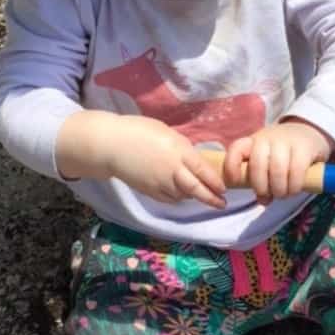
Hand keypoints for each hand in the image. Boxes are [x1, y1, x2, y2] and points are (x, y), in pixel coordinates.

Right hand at [56, 111, 225, 208]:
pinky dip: (177, 197)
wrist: (110, 145)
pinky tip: (180, 193)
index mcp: (178, 151)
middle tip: (221, 203)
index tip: (223, 188)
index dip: (214, 181)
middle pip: (195, 189)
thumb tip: (194, 159)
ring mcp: (159, 183)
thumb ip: (182, 147)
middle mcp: (171, 170)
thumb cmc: (138, 131)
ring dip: (193, 196)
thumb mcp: (166, 132)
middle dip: (210, 198)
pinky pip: (168, 198)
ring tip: (201, 194)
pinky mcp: (149, 191)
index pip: (202, 170)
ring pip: (182, 195)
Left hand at [223, 118, 334, 203]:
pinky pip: (296, 170)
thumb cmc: (283, 153)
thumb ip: (261, 179)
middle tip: (269, 196)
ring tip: (283, 194)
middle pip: (257, 165)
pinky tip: (294, 189)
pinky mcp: (304, 147)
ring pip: (277, 169)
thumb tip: (263, 201)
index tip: (235, 182)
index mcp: (253, 142)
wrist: (309, 134)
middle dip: (261, 187)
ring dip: (279, 189)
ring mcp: (286, 141)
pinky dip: (294, 185)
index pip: (236, 149)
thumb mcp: (267, 161)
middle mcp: (267, 138)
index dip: (232, 167)